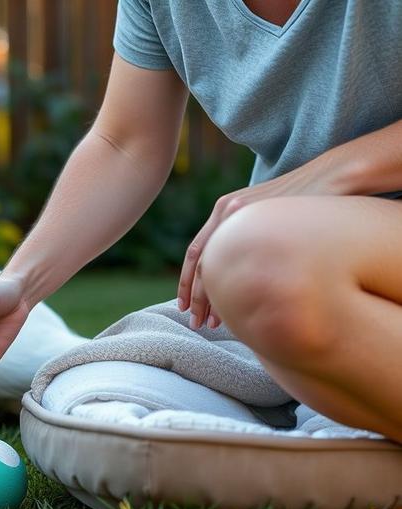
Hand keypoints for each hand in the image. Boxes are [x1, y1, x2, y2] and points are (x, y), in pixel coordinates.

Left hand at [178, 158, 340, 329]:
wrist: (331, 177)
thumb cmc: (303, 202)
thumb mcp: (268, 217)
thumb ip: (251, 235)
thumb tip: (246, 269)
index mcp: (225, 211)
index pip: (197, 254)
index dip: (187, 282)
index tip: (185, 305)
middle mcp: (225, 211)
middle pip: (198, 263)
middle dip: (193, 296)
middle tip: (193, 322)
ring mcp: (239, 214)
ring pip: (212, 266)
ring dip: (207, 298)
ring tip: (207, 324)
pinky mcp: (258, 219)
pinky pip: (236, 262)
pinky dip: (229, 289)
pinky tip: (231, 311)